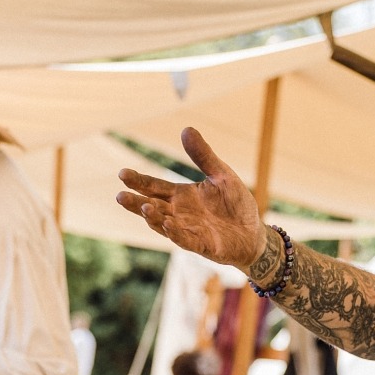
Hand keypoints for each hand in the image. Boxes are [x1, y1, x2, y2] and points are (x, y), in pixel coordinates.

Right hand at [116, 127, 266, 267]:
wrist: (254, 233)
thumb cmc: (236, 205)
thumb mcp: (222, 175)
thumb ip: (203, 156)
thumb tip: (186, 129)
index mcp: (181, 196)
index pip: (154, 187)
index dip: (139, 181)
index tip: (122, 174)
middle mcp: (179, 214)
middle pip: (152, 206)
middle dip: (135, 202)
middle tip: (120, 195)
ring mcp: (188, 230)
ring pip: (163, 224)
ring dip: (152, 217)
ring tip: (143, 206)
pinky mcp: (201, 245)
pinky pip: (184, 239)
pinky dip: (174, 232)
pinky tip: (166, 224)